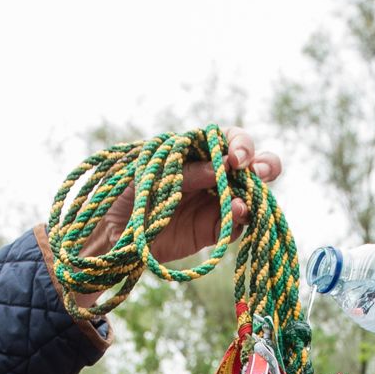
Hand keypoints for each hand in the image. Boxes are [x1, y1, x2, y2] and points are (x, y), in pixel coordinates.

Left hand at [81, 129, 282, 267]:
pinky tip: (237, 215)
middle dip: (263, 164)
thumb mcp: (151, 175)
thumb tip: (220, 168)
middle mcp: (211, 175)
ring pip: (249, 195)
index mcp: (195, 152)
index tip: (236, 157)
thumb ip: (184, 171)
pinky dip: (240, 220)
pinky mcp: (211, 230)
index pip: (226, 140)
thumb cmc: (125, 193)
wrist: (111, 233)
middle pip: (250, 165)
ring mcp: (214, 203)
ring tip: (244, 202)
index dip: (239, 143)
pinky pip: (235, 224)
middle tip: (260, 172)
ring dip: (255, 195)